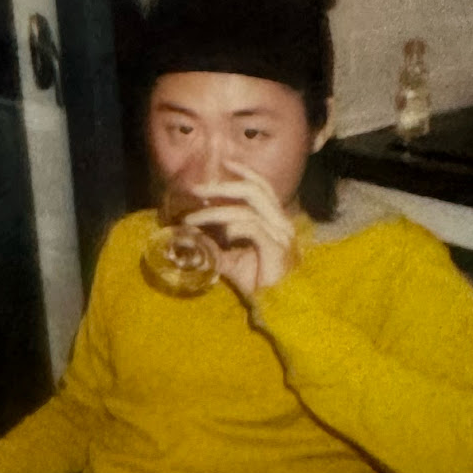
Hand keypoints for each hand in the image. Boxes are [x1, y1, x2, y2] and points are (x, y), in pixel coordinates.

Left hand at [184, 161, 296, 295]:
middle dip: (223, 186)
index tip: (224, 163)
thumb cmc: (259, 285)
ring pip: (247, 210)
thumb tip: (191, 242)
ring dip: (215, 212)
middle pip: (254, 191)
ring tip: (192, 220)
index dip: (245, 173)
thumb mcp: (232, 263)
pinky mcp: (277, 250)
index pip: (262, 188)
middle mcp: (281, 224)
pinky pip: (254, 228)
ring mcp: (281, 236)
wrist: (279, 309)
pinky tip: (222, 235)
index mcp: (275, 222)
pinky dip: (235, 227)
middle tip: (197, 189)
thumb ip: (216, 250)